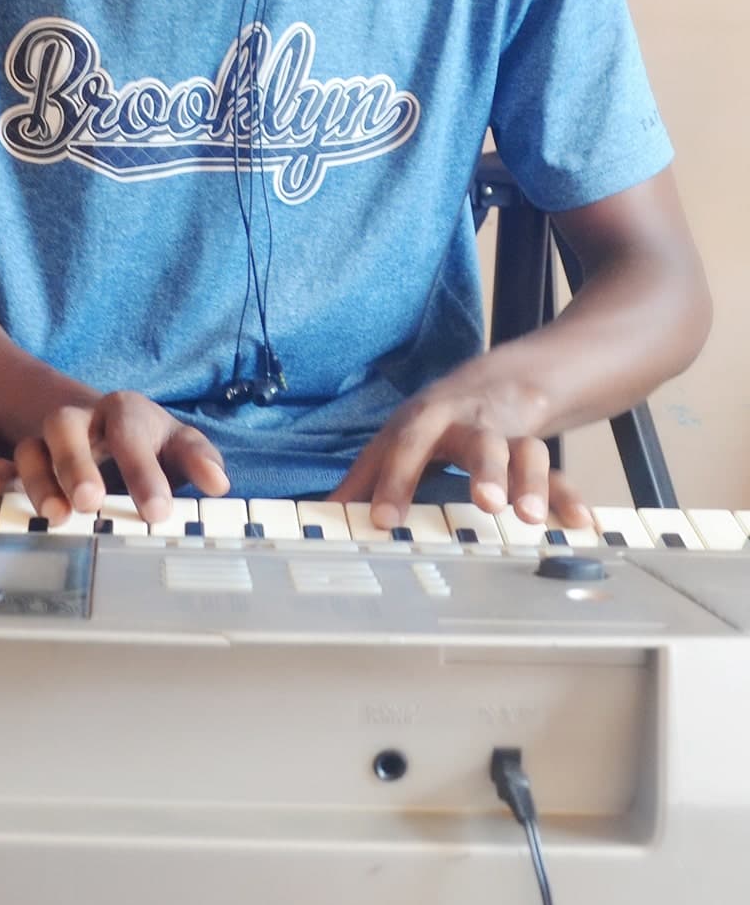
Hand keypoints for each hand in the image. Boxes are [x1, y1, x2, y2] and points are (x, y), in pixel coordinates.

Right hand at [0, 389, 229, 525]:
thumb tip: (219, 484)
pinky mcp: (25, 456)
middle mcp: (82, 420)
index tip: (159, 513)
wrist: (100, 420)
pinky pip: (0, 463)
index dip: (144, 472)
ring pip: (31, 447)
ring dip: (39, 480)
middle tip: (92, 502)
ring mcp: (47, 438)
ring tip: (56, 517)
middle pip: (67, 427)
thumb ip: (198, 458)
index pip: (132, 432)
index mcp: (124, 412)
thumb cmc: (145, 439)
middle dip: (76, 464)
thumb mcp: (176, 441)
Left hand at [328, 372, 591, 529]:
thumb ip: (366, 476)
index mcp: (426, 421)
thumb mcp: (399, 438)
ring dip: (530, 483)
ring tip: (529, 518)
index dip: (394, 480)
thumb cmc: (437, 420)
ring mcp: (508, 435)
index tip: (383, 520)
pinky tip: (579, 524)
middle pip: (478, 440)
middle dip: (484, 470)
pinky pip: (558, 474)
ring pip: (524, 452)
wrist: (501, 380)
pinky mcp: (538, 450)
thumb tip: (323, 512)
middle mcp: (469, 423)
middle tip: (487, 503)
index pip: (406, 445)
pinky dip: (569, 498)